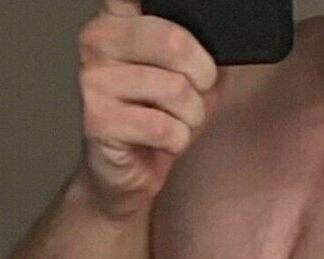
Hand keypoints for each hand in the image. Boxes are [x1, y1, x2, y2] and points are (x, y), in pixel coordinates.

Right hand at [76, 0, 221, 217]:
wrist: (126, 175)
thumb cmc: (157, 123)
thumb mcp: (190, 78)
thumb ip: (203, 49)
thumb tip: (229, 42)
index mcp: (119, 19)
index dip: (177, 21)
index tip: (183, 43)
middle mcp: (98, 40)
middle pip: (175, 41)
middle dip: (202, 77)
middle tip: (198, 95)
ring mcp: (94, 79)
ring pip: (174, 89)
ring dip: (191, 117)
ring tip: (177, 123)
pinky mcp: (98, 119)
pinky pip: (163, 126)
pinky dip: (177, 141)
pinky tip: (164, 142)